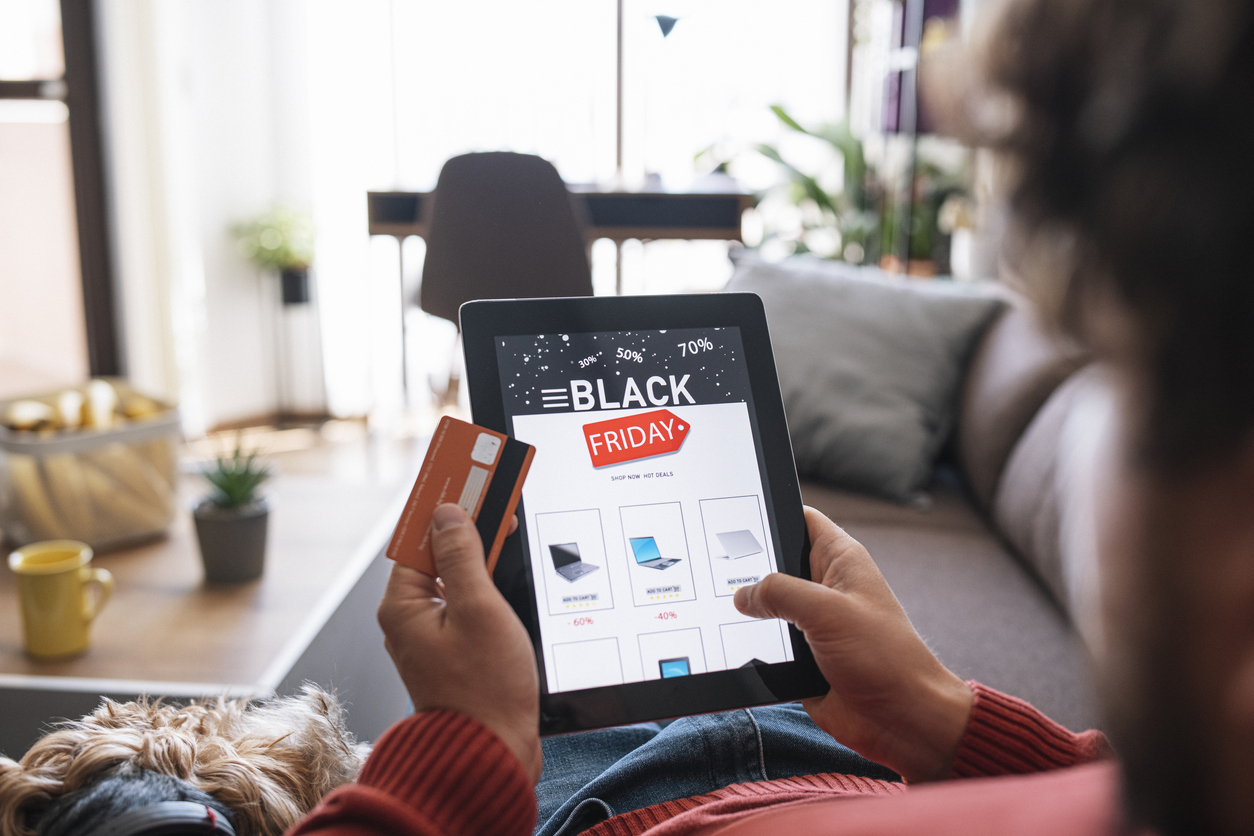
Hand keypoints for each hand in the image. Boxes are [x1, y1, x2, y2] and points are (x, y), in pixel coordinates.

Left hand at [377, 504, 541, 782]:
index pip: (418, 535)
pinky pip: (466, 601)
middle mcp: (411, 619)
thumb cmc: (484, 691)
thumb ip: (463, 556)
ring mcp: (432, 636)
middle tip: (495, 490)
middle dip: (467, 522)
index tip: (466, 472)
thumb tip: (448, 514)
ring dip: (480, 551)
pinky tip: (508, 572)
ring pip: (455, 576)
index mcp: (404, 605)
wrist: (490, 754)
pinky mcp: (455, 651)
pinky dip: (486, 581)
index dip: (445, 502)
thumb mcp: (478, 609)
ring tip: (505, 522)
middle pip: (437, 552)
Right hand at [734, 507, 972, 781]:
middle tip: (713, 569)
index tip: (732, 511)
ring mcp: (812, 624)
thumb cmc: (884, 659)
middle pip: (774, 564)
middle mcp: (825, 588)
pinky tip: (731, 646)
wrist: (902, 722)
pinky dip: (752, 647)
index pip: (800, 519)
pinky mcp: (802, 657)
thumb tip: (743, 594)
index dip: (770, 512)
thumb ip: (780, 592)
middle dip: (747, 568)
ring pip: (766, 607)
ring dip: (748, 614)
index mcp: (840, 561)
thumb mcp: (827, 611)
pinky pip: (766, 645)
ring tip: (716, 609)